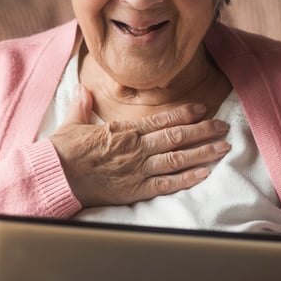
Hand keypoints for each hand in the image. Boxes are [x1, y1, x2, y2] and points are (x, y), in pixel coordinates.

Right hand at [49, 85, 230, 207]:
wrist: (56, 176)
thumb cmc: (62, 151)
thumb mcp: (72, 124)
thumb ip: (82, 106)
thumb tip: (83, 90)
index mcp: (124, 130)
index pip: (161, 119)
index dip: (185, 113)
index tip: (202, 109)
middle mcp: (136, 148)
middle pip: (177, 137)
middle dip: (204, 131)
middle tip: (223, 127)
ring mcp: (138, 169)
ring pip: (178, 158)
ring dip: (203, 153)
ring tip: (223, 148)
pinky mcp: (135, 190)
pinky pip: (167, 184)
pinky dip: (187, 179)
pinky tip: (204, 174)